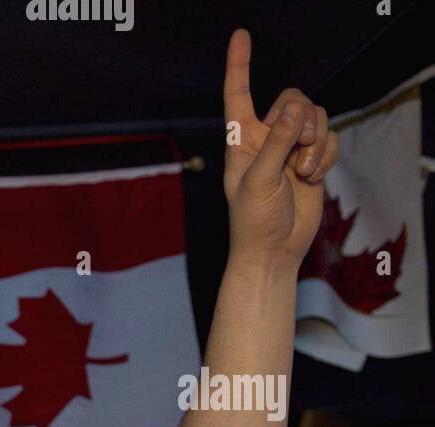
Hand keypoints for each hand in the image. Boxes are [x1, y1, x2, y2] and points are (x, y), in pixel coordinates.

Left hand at [221, 28, 339, 269]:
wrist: (274, 251)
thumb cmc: (253, 221)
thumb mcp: (260, 180)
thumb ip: (278, 142)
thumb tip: (295, 109)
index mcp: (241, 141)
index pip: (238, 95)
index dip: (239, 66)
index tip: (241, 35)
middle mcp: (265, 139)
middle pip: (294, 99)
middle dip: (304, 120)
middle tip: (299, 151)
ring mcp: (290, 148)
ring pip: (315, 118)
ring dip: (316, 143)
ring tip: (303, 171)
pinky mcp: (310, 160)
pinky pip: (329, 139)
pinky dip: (326, 156)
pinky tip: (313, 177)